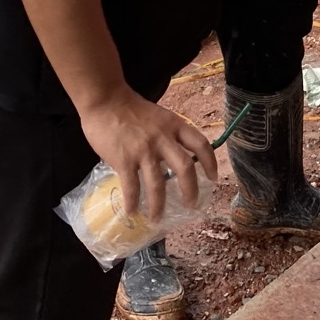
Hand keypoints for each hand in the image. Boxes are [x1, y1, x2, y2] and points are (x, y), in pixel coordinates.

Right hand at [79, 92, 219, 224]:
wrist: (105, 101)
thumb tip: (176, 159)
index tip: (213, 178)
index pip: (200, 144)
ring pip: (158, 184)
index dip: (210, 162)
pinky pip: (131, 186)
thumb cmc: (131, 109)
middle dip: (191, 190)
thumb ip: (169, 135)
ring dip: (158, 205)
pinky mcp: (123, 159)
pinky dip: (132, 202)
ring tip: (157, 219)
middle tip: (192, 205)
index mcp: (174, 125)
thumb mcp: (160, 116)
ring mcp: (143, 150)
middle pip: (185, 168)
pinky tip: (132, 212)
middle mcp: (163, 138)